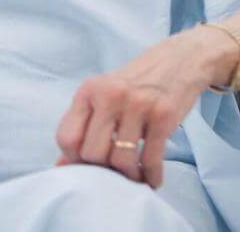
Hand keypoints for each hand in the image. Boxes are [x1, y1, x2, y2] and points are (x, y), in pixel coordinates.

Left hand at [53, 26, 237, 186]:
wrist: (178, 60)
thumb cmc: (135, 83)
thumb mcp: (103, 95)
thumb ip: (83, 126)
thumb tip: (61, 166)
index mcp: (88, 90)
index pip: (67, 137)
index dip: (73, 159)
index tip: (87, 164)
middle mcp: (110, 96)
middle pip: (92, 153)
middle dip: (101, 169)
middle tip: (112, 171)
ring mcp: (138, 106)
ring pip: (121, 160)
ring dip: (128, 175)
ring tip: (133, 175)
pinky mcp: (164, 117)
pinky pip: (151, 160)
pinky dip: (151, 176)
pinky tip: (151, 179)